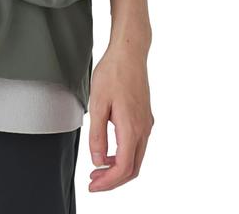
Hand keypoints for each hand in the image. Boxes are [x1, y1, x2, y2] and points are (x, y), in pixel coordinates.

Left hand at [87, 42, 153, 190]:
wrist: (129, 52)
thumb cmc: (113, 73)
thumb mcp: (98, 103)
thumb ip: (98, 135)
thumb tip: (98, 161)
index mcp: (132, 128)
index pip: (123, 168)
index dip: (108, 182)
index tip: (93, 185)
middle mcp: (143, 129)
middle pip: (133, 168)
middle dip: (113, 180)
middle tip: (94, 180)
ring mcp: (146, 123)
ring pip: (136, 157)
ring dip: (118, 168)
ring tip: (98, 167)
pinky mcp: (144, 117)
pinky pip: (137, 145)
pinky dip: (124, 155)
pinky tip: (109, 150)